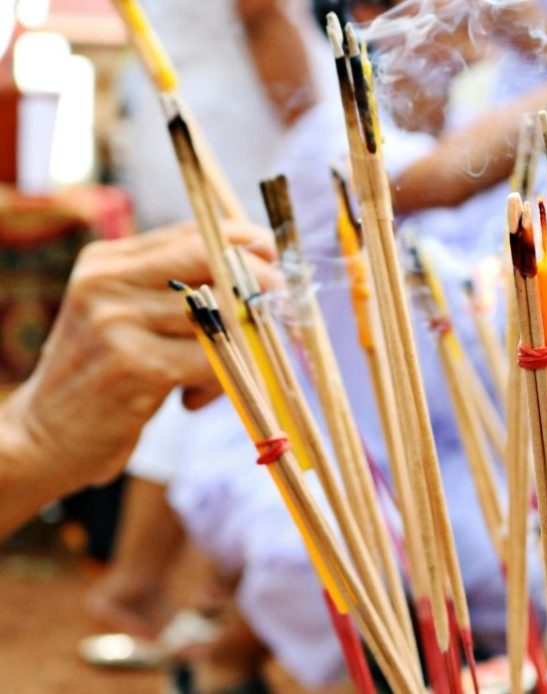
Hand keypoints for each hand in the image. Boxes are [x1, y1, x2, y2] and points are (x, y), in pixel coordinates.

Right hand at [5, 221, 278, 489]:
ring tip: (209, 379)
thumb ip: (176, 291)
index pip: (194, 232)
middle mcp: (107, 282)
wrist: (44, 436)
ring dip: (236, 349)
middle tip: (278, 308)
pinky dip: (220, 381)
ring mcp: (116, 321)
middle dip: (258, 282)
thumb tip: (263, 271)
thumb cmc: (106, 376)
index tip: (275, 261)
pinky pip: (213, 362)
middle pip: (211, 258)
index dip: (245, 243)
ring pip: (220, 316)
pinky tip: (191, 400)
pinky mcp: (135, 366)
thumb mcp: (128, 318)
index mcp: (108, 261)